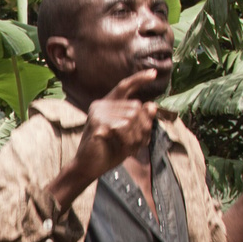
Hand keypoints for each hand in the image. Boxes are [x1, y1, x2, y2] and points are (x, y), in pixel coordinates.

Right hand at [64, 68, 160, 185]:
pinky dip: (127, 140)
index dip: (139, 79)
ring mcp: (98, 112)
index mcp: (108, 105)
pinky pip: (124, 126)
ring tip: (128, 147)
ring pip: (132, 117)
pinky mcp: (97, 121)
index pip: (124, 87)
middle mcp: (101, 104)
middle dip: (142, 127)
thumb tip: (152, 105)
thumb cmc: (108, 151)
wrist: (88, 168)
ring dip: (135, 136)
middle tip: (137, 144)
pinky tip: (120, 148)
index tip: (153, 74)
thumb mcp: (130, 135)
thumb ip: (140, 121)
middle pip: (136, 106)